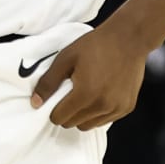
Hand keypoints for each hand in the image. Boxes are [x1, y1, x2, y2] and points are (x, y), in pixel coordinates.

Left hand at [29, 25, 146, 129]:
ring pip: (89, 125)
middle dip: (67, 113)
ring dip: (82, 115)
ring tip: (85, 94)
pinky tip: (99, 94)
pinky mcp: (127, 108)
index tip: (56, 99)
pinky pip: (105, 120)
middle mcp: (102, 106)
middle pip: (74, 124)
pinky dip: (98, 113)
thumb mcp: (66, 58)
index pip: (60, 118)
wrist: (128, 39)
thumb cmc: (96, 45)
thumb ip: (48, 82)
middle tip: (70, 94)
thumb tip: (36, 103)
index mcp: (85, 94)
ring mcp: (117, 108)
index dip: (54, 110)